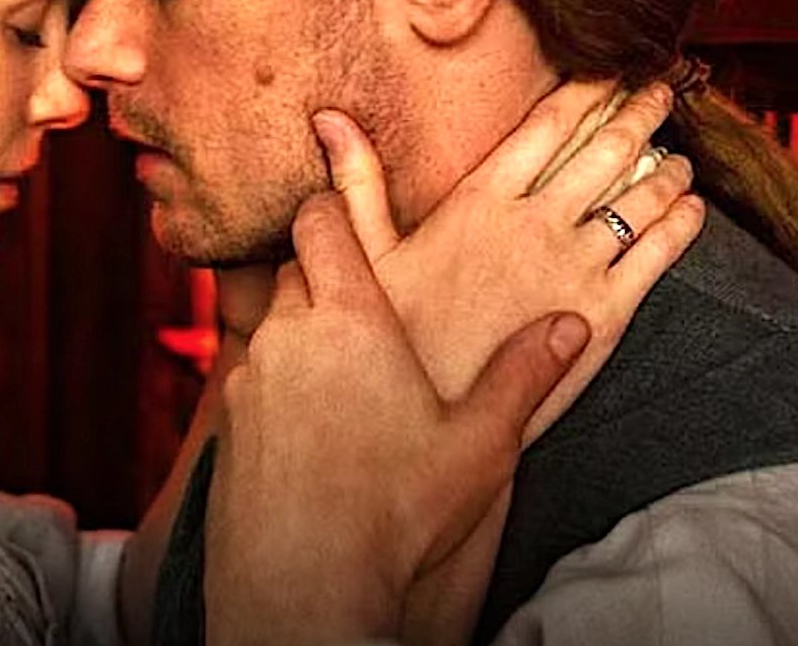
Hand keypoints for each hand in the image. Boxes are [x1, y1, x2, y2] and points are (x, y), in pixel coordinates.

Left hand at [205, 195, 590, 645]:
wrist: (304, 591)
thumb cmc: (398, 516)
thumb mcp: (479, 446)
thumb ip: (523, 377)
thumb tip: (572, 323)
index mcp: (348, 319)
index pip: (322, 221)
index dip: (333, 207)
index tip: (350, 214)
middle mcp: (286, 335)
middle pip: (293, 270)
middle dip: (324, 277)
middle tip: (366, 305)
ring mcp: (246, 380)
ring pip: (269, 327)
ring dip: (299, 335)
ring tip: (345, 374)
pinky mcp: (225, 425)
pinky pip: (248, 379)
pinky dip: (276, 386)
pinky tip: (311, 427)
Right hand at [312, 80, 704, 444]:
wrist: (432, 412)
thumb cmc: (393, 334)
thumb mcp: (367, 255)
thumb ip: (357, 182)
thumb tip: (329, 118)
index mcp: (481, 200)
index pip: (546, 126)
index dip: (586, 91)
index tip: (610, 69)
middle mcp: (535, 223)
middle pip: (604, 150)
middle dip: (639, 112)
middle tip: (662, 88)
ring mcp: (576, 266)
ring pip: (639, 198)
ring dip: (667, 166)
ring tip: (681, 151)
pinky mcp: (608, 313)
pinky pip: (659, 254)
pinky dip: (682, 223)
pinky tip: (692, 207)